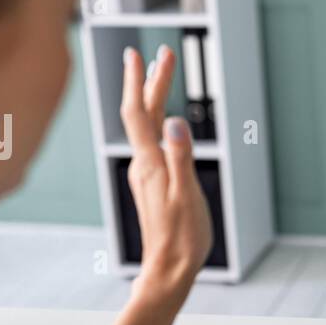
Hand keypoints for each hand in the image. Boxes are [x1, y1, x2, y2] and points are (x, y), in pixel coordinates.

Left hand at [111, 45, 212, 324]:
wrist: (168, 270)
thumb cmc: (182, 238)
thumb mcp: (186, 195)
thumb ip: (180, 156)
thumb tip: (174, 120)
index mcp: (149, 164)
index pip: (138, 113)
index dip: (139, 81)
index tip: (139, 54)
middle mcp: (142, 166)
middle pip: (143, 116)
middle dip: (151, 83)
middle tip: (161, 55)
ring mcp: (145, 175)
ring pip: (146, 129)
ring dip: (154, 100)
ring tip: (162, 78)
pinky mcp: (152, 185)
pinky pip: (151, 144)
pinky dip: (156, 123)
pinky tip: (163, 123)